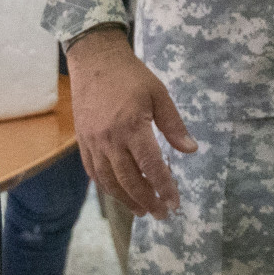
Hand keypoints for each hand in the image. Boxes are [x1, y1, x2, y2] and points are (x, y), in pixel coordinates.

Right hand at [65, 26, 196, 219]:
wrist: (95, 61)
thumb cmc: (131, 76)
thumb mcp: (160, 95)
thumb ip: (174, 125)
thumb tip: (191, 150)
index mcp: (131, 127)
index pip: (151, 165)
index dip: (164, 186)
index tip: (174, 202)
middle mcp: (109, 140)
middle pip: (128, 179)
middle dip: (146, 200)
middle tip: (162, 214)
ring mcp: (93, 142)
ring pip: (109, 180)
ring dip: (126, 199)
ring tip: (143, 210)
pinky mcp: (82, 142)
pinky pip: (93, 171)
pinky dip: (106, 186)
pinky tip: (118, 194)